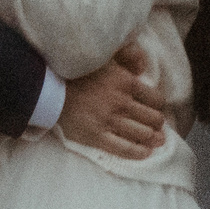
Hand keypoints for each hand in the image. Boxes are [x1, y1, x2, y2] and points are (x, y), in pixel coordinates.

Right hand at [56, 42, 167, 160]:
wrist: (51, 88)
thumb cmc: (78, 70)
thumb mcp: (106, 55)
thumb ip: (128, 56)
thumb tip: (143, 69)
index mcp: (126, 82)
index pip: (156, 99)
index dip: (158, 105)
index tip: (155, 107)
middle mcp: (121, 103)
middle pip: (153, 118)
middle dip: (158, 122)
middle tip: (157, 125)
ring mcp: (110, 121)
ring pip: (143, 134)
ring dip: (153, 138)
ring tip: (157, 140)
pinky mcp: (97, 136)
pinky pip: (125, 149)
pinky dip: (139, 152)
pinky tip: (146, 152)